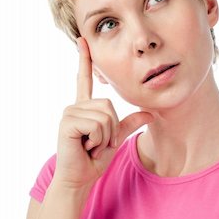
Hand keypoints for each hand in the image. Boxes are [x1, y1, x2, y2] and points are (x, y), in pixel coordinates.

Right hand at [53, 37, 153, 189]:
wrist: (80, 177)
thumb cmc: (94, 159)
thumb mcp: (116, 138)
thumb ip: (129, 123)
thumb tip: (150, 113)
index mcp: (85, 106)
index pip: (85, 78)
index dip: (85, 59)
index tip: (82, 40)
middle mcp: (76, 106)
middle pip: (109, 105)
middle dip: (111, 130)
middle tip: (97, 143)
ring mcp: (70, 113)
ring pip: (105, 115)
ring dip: (105, 137)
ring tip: (91, 145)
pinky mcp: (68, 122)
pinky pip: (97, 125)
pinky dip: (98, 140)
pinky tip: (86, 147)